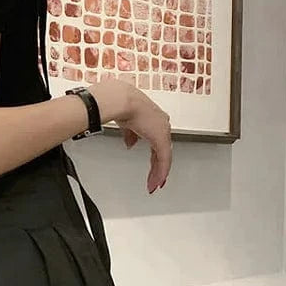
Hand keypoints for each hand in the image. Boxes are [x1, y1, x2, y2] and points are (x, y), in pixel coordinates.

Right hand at [88, 79, 171, 193]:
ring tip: (154, 184)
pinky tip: (157, 180)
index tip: (153, 167)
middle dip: (157, 168)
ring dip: (158, 173)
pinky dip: (160, 172)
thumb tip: (130, 144)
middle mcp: (162, 125)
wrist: (122, 101)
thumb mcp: (126, 123)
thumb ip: (130, 134)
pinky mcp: (161, 139)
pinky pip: (163, 160)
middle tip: (155, 181)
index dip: (155, 156)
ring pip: (164, 158)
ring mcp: (162, 132)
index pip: (157, 142)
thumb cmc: (121, 105)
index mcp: (154, 120)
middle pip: (162, 152)